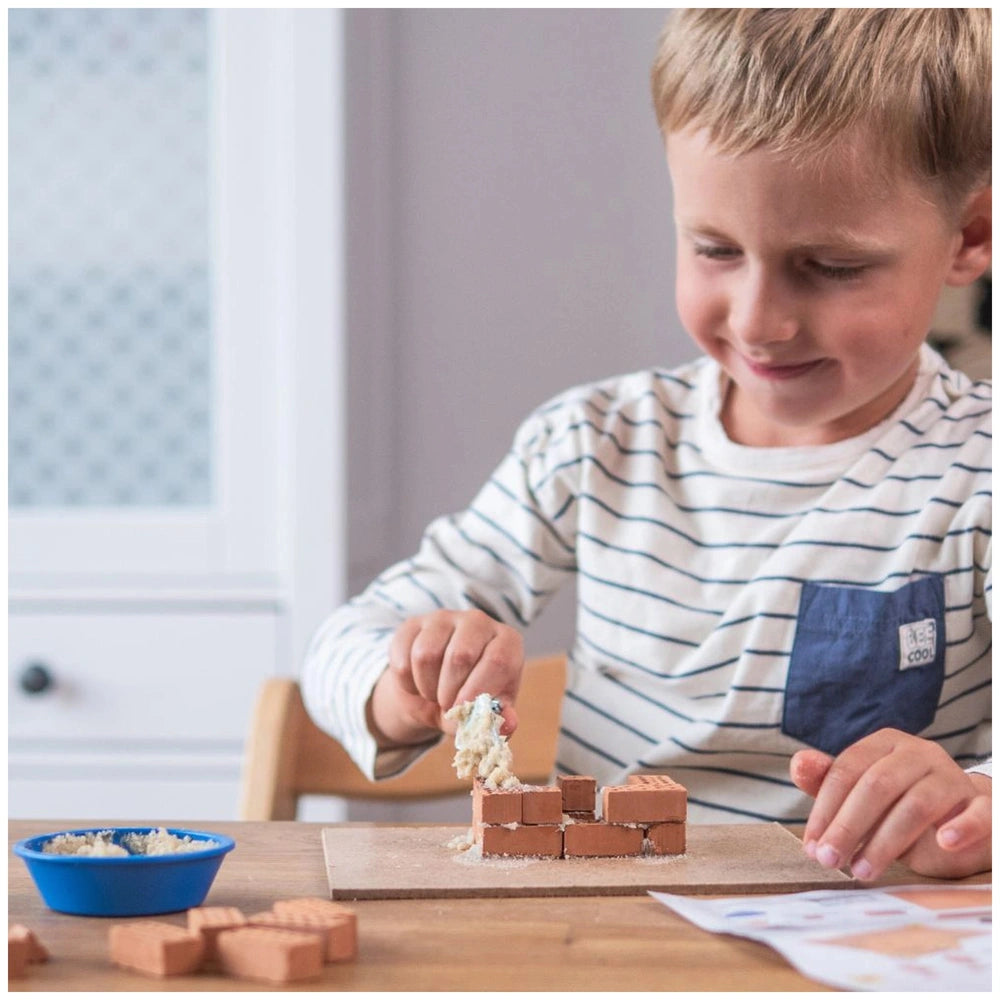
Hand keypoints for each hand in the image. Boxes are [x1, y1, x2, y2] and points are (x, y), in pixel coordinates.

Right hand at [369, 609, 523, 747]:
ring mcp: (444, 618)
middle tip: (448, 705)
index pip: (498, 660)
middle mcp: (478, 621)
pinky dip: (406, 682)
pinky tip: (418, 683)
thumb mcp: (487, 712)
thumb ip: (499, 719)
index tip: (463, 709)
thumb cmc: (471, 697)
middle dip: (449, 691)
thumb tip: (506, 726)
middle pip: (461, 655)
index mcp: (507, 641)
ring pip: (426, 654)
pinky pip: (402, 655)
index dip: (479, 690)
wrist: (435, 692)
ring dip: (427, 687)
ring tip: (434, 694)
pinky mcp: (413, 624)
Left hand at [790, 729, 990, 880]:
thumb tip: (797, 764)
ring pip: (916, 804)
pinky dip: (961, 826)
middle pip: (877, 785)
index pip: (846, 770)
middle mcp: (918, 753)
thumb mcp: (862, 794)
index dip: (825, 809)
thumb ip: (828, 782)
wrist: (965, 814)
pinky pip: (978, 812)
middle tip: (830, 860)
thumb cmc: (901, 804)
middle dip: (848, 826)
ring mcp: (952, 776)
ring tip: (863, 870)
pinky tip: (943, 842)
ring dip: (886, 841)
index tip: (812, 845)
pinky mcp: (983, 804)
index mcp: (884, 745)